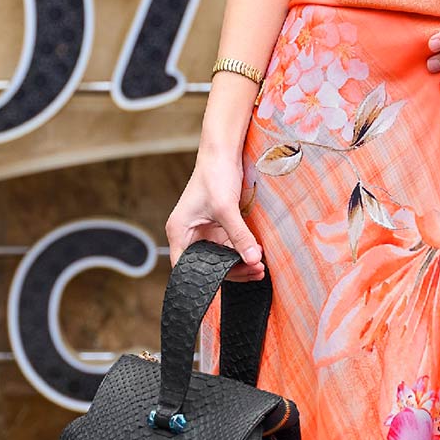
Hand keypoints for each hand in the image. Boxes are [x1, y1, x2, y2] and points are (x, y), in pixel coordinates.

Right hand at [165, 149, 263, 277]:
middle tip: (255, 272)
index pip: (184, 268)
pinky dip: (242, 252)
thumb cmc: (214, 176)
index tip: (224, 287)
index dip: (201, 281)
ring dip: (239, 263)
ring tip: (260, 267)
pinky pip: (229, 247)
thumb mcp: (226, 209)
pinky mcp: (218, 227)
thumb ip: (239, 236)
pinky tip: (257, 256)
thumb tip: (253, 260)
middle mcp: (189, 235)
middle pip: (206, 266)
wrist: (223, 153)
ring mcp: (203, 232)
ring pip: (220, 258)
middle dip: (231, 271)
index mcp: (179, 232)